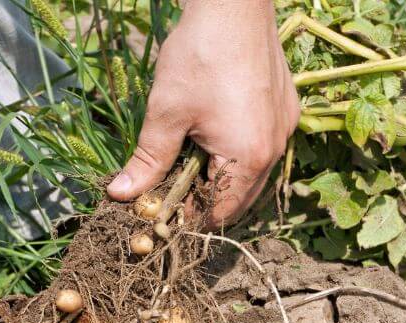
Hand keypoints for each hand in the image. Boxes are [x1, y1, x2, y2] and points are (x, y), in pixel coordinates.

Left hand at [106, 0, 299, 227]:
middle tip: (167, 191)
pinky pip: (260, 147)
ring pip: (250, 175)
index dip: (187, 218)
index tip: (159, 212)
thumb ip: (148, 161)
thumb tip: (122, 195)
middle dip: (203, 202)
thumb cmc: (200, 56)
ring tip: (185, 164)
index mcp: (248, 158)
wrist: (234, 3)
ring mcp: (283, 128)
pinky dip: (235, 154)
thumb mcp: (166, 114)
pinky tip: (209, 139)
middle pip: (238, 199)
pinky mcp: (283, 109)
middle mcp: (274, 149)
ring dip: (219, 178)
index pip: (219, 213)